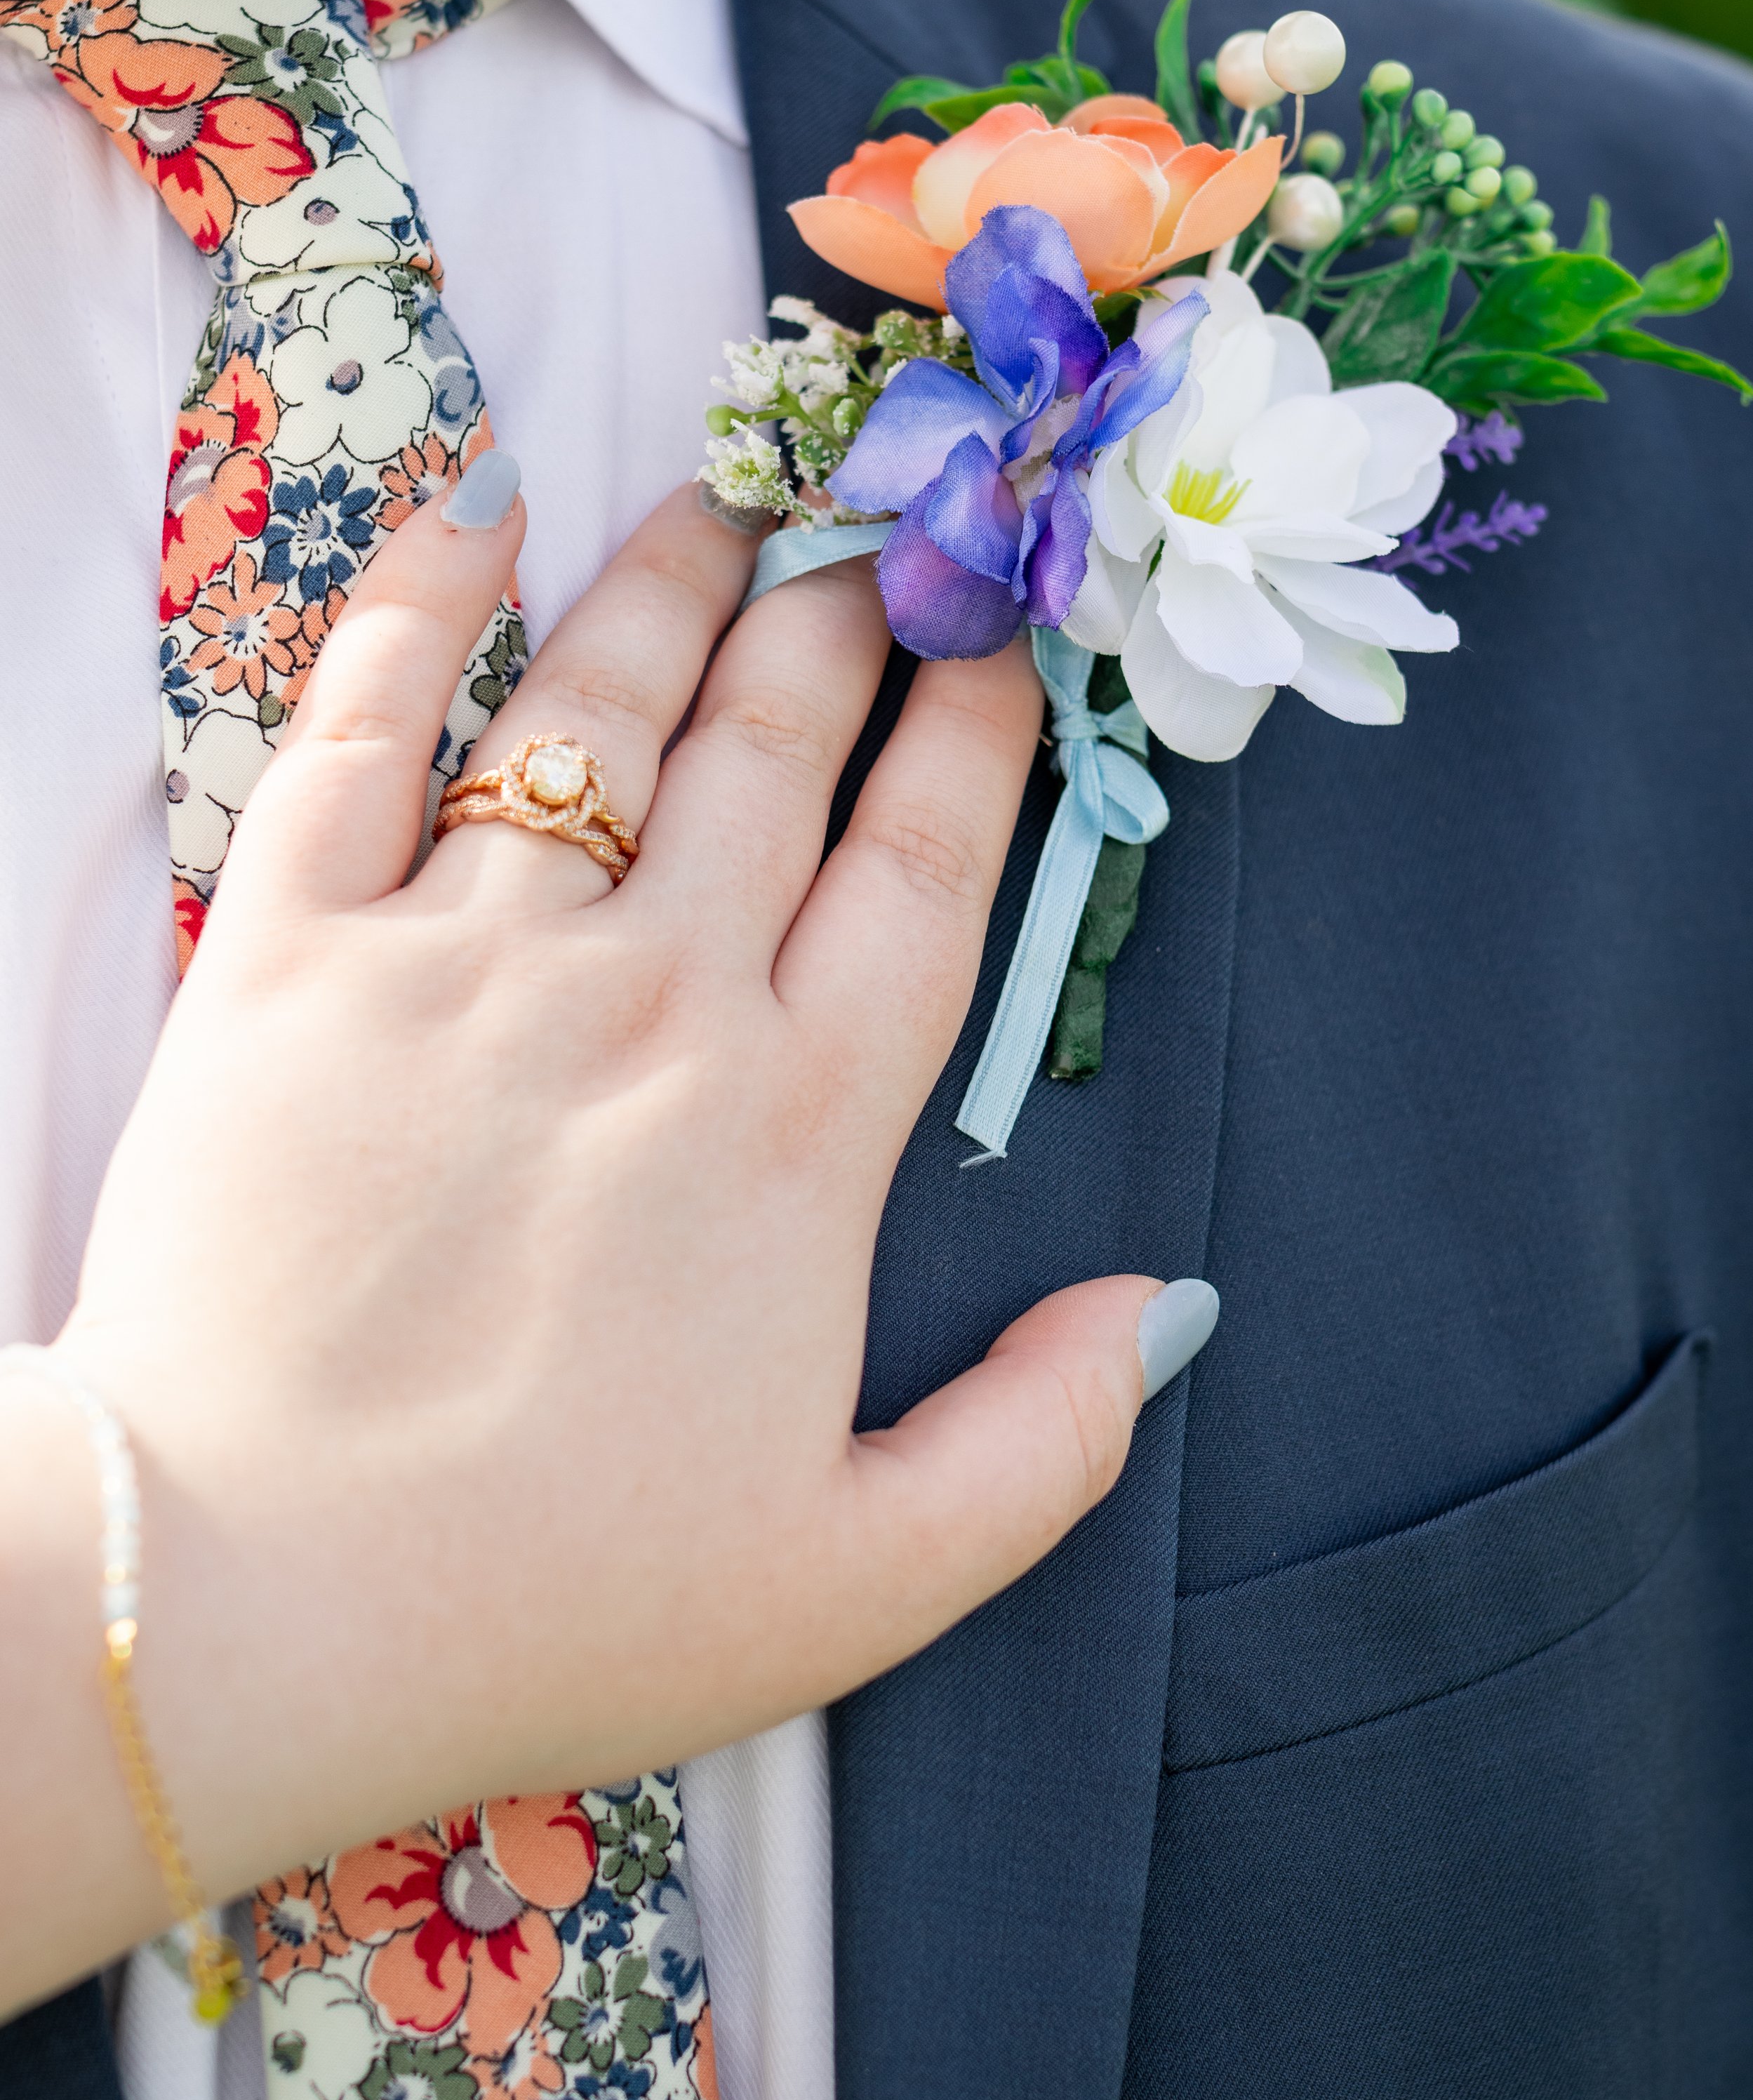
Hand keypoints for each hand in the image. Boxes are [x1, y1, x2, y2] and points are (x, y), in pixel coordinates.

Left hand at [1, 482, 1189, 2017]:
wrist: (236, 1606)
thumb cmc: (546, 1601)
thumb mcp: (859, 1581)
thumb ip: (1043, 1442)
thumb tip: (1169, 1306)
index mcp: (798, 1129)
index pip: (926, 869)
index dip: (979, 731)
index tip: (1006, 633)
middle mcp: (652, 998)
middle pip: (776, 748)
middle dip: (845, 616)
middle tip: (879, 521)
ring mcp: (464, 958)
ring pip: (596, 708)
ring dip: (676, 582)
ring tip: (729, 494)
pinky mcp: (292, 955)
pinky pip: (359, 732)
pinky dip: (418, 606)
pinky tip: (477, 513)